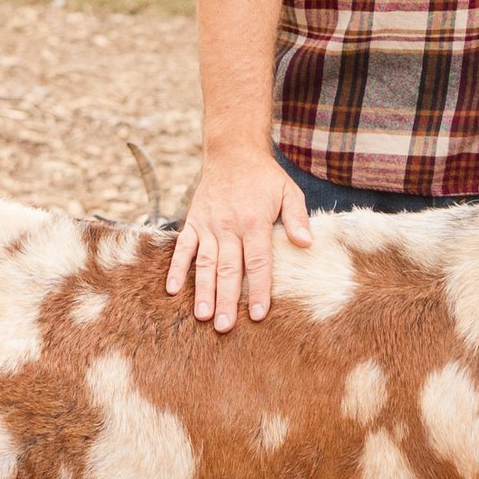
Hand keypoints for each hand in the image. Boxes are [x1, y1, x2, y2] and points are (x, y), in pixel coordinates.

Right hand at [165, 147, 310, 331]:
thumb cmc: (264, 177)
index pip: (258, 261)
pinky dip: (176, 268)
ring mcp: (208, 224)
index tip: (259, 314)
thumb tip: (306, 243)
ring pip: (204, 263)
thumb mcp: (288, 191)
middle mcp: (228, 225)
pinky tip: (172, 290)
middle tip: (225, 327)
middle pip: (229, 268)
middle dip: (227, 300)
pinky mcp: (193, 221)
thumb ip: (297, 218)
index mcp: (254, 221)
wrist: (232, 151)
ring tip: (202, 316)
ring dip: (203, 290)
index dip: (259, 289)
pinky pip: (182, 247)